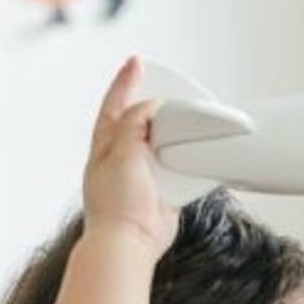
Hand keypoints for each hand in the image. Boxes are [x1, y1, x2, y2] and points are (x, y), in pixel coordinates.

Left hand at [82, 56, 178, 260]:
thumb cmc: (116, 203)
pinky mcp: (162, 192)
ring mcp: (143, 175)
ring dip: (175, 133)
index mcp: (105, 144)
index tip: (136, 62)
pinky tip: (198, 153)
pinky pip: (179, 169)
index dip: (125, 82)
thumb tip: (151, 107)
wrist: (129, 240)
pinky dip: (189, 160)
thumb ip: (135, 123)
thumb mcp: (122, 150)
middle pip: (140, 121)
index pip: (115, 104)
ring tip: (189, 120)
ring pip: (161, 144)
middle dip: (154, 104)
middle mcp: (123, 157)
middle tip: (170, 88)